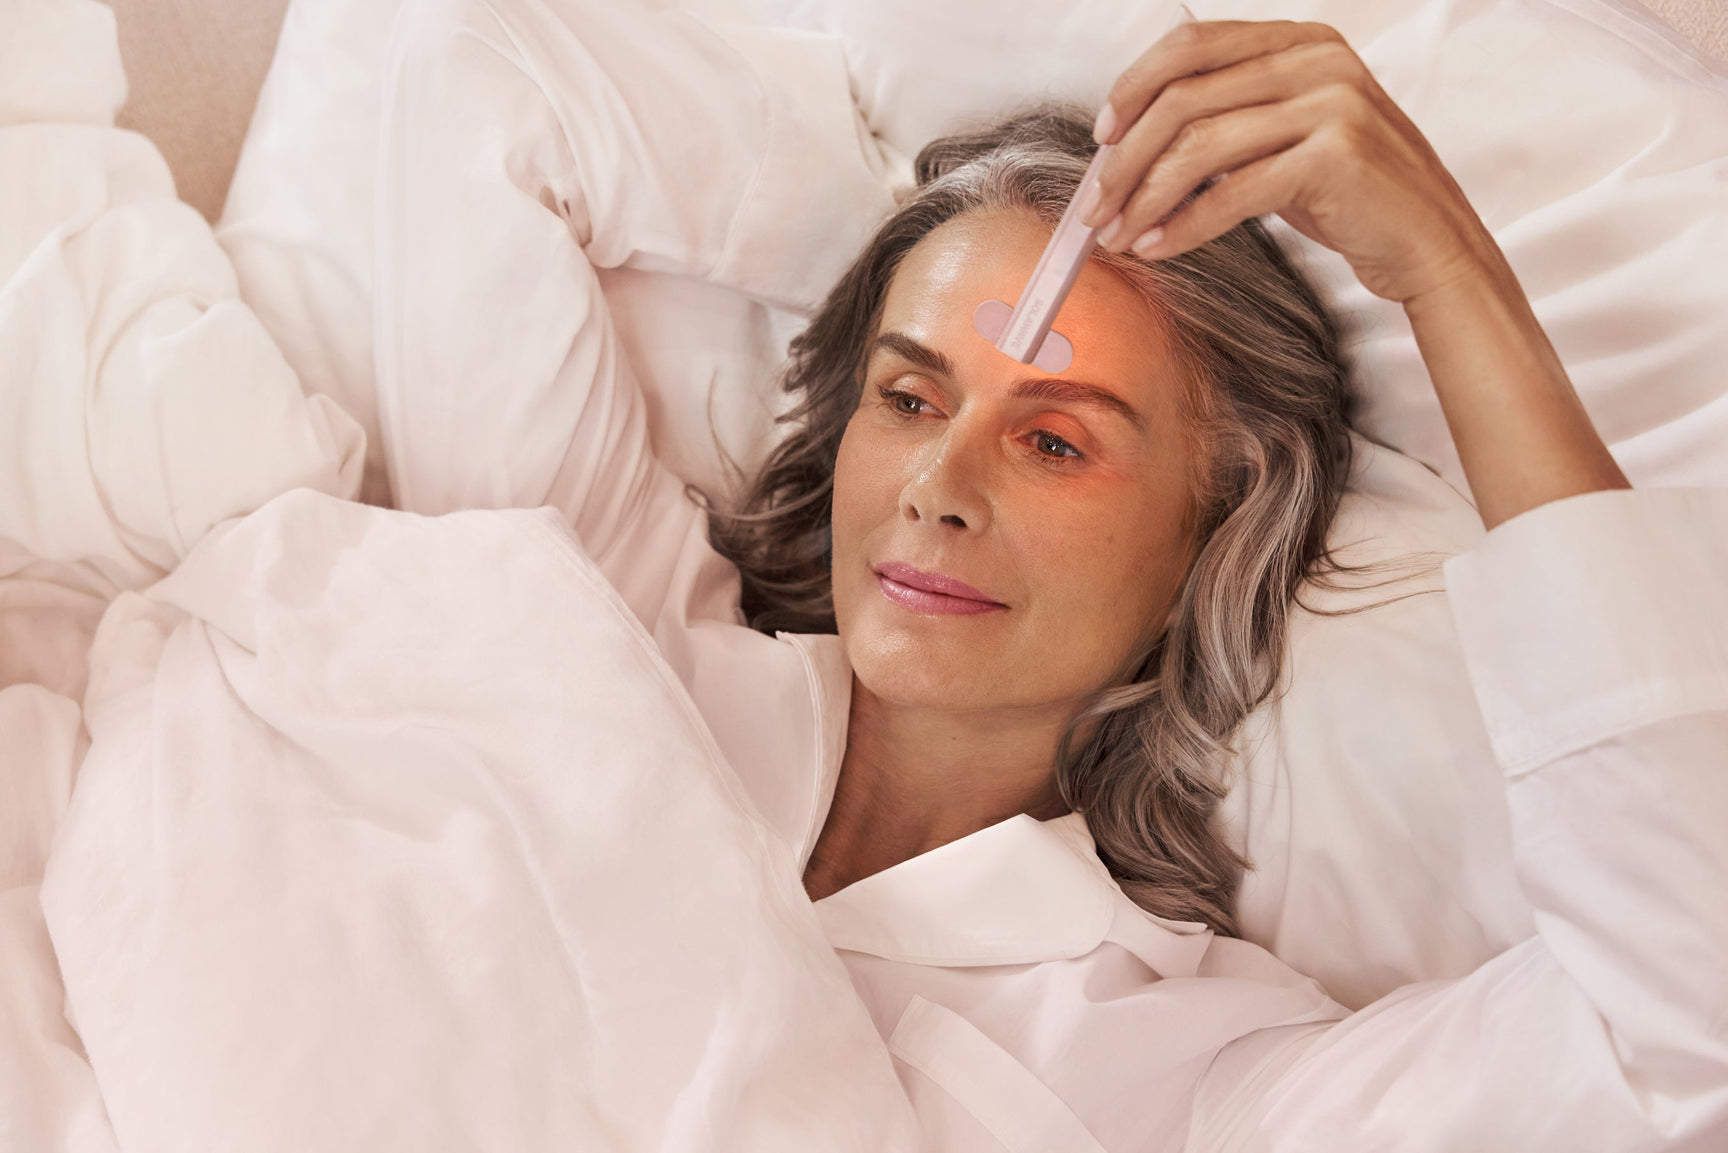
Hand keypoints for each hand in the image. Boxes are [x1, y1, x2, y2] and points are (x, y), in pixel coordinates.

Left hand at [1084, 20, 1497, 304]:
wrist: (1427, 240)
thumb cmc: (1349, 195)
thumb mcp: (1284, 141)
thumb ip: (1227, 123)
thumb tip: (1131, 149)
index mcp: (1301, 42)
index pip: (1192, 45)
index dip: (1134, 87)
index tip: (1101, 138)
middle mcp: (1317, 61)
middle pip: (1183, 97)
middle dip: (1125, 158)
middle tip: (1094, 206)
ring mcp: (1330, 105)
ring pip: (1199, 147)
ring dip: (1144, 198)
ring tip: (1116, 235)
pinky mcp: (1334, 159)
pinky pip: (1231, 195)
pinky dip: (1182, 226)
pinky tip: (1156, 248)